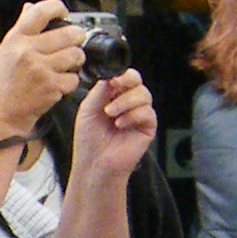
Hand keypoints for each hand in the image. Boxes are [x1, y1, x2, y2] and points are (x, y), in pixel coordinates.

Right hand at [0, 0, 87, 139]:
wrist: (1, 115)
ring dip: (76, 61)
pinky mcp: (51, 86)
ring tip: (66, 65)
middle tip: (73, 44)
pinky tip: (59, 84)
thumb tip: (30, 7)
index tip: (64, 13)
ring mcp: (40, 69)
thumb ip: (20, 29)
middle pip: (70, 33)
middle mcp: (27, 51)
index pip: (41, 11)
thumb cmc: (4, 84)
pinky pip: (74, 78)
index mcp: (15, 39)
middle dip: (77, 38)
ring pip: (77, 55)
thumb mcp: (5, 52)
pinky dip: (70, 82)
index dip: (58, 7)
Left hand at [70, 69, 156, 184]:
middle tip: (115, 88)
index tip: (113, 79)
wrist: (94, 163)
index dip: (121, 74)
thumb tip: (112, 74)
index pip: (125, 77)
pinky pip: (148, 113)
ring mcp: (139, 114)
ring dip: (125, 101)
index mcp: (114, 96)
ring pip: (144, 95)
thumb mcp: (88, 108)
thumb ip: (100, 90)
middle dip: (127, 82)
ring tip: (111, 114)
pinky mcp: (148, 127)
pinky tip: (120, 124)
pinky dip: (133, 115)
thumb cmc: (89, 139)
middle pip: (138, 82)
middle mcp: (128, 103)